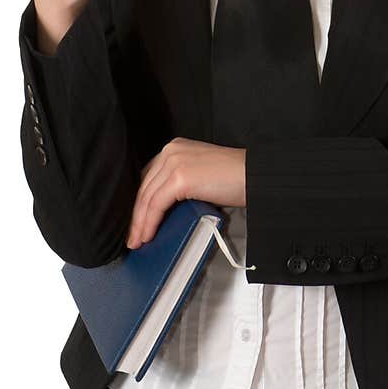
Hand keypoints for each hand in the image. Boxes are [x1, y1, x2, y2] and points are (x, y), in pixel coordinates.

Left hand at [127, 137, 246, 248]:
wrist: (255, 176)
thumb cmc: (236, 178)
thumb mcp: (200, 175)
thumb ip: (181, 184)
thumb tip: (164, 210)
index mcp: (176, 148)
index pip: (149, 177)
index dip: (140, 201)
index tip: (137, 219)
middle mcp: (171, 151)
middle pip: (144, 187)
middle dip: (136, 214)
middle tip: (132, 235)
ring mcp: (174, 162)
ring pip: (147, 198)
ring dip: (140, 223)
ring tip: (137, 240)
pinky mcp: (179, 178)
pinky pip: (156, 205)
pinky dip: (149, 223)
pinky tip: (147, 235)